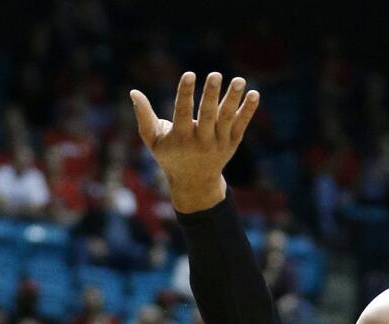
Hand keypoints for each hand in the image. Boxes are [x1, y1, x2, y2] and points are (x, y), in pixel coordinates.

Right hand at [130, 71, 259, 212]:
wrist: (195, 183)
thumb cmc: (170, 155)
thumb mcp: (152, 140)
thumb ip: (144, 116)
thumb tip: (133, 92)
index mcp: (181, 138)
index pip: (183, 113)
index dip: (186, 94)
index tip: (189, 74)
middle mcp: (201, 141)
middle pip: (208, 115)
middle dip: (211, 95)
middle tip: (215, 74)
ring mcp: (219, 142)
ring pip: (226, 118)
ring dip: (233, 99)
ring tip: (239, 80)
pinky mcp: (232, 143)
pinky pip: (241, 125)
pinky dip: (248, 110)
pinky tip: (254, 94)